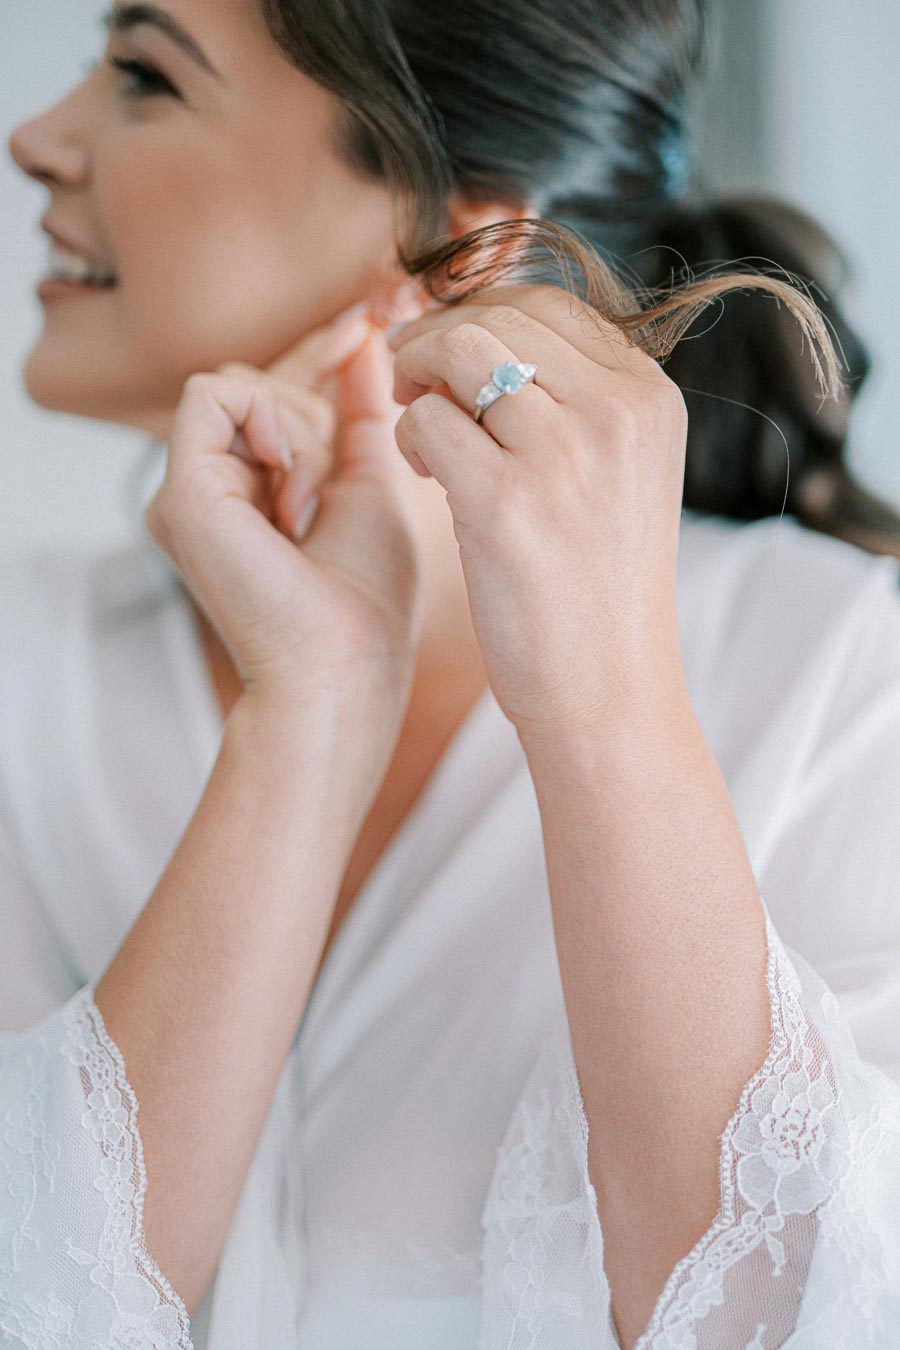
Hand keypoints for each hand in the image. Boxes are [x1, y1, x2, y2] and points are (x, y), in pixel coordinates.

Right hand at [143, 294, 430, 717]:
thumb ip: (358, 415)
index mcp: (250, 492)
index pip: (272, 397)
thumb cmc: (365, 601)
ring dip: (297, 430)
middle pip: (256, 385)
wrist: (343, 667)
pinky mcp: (180, 490)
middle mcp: (209, 488)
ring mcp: (186, 490)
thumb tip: (363, 342)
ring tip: (309, 505)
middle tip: (328, 480)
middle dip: (311, 403)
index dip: (314, 358)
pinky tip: (291, 487)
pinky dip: (269, 426)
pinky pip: (214, 395)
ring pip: (239, 386)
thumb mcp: (369, 485)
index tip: (362, 325)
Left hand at [387, 283, 692, 742]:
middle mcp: (617, 412)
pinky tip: (426, 475)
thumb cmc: (600, 586)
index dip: (483, 314)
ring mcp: (564, 453)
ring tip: (416, 424)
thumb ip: (578, 400)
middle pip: (498, 317)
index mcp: (650, 397)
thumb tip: (486, 332)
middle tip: (413, 380)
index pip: (551, 305)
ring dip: (418, 376)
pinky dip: (409, 438)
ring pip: (458, 353)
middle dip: (439, 338)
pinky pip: (427, 421)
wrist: (608, 690)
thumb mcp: (623, 473)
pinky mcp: (506, 501)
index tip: (452, 351)